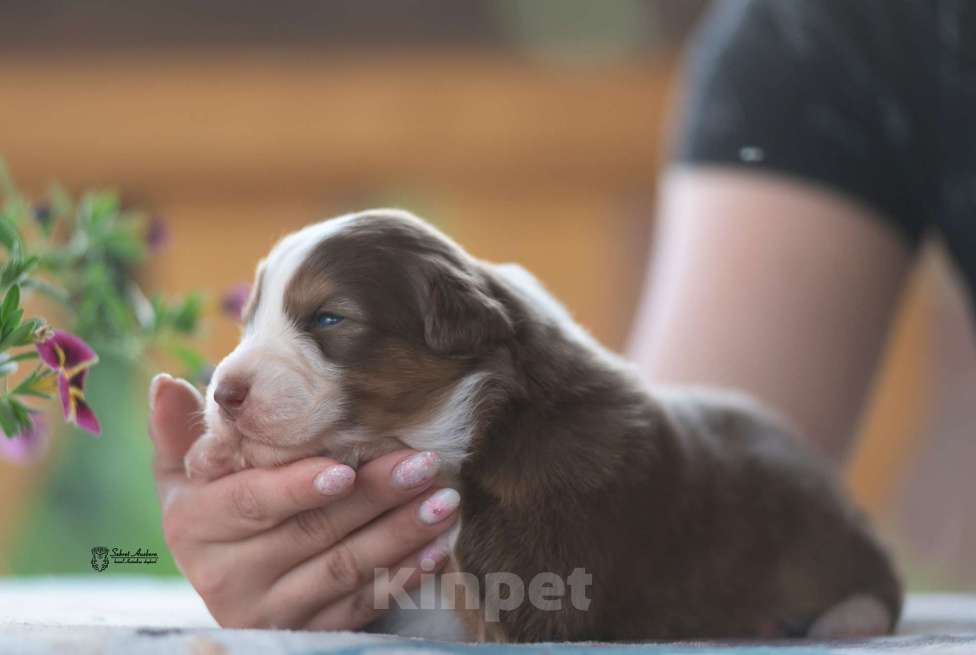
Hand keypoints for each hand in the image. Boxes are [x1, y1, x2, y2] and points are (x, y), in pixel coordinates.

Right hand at [149, 373, 458, 628]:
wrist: (229, 583)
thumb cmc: (216, 508)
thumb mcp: (188, 475)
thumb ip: (179, 433)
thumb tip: (165, 383)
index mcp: (195, 525)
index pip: (251, 504)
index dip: (297, 487)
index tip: (345, 468)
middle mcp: (224, 577)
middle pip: (311, 534)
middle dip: (374, 497)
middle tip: (425, 464)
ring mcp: (268, 612)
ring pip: (344, 571)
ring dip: (400, 535)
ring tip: (444, 500)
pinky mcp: (305, 634)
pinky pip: (361, 606)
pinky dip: (404, 575)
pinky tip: (438, 546)